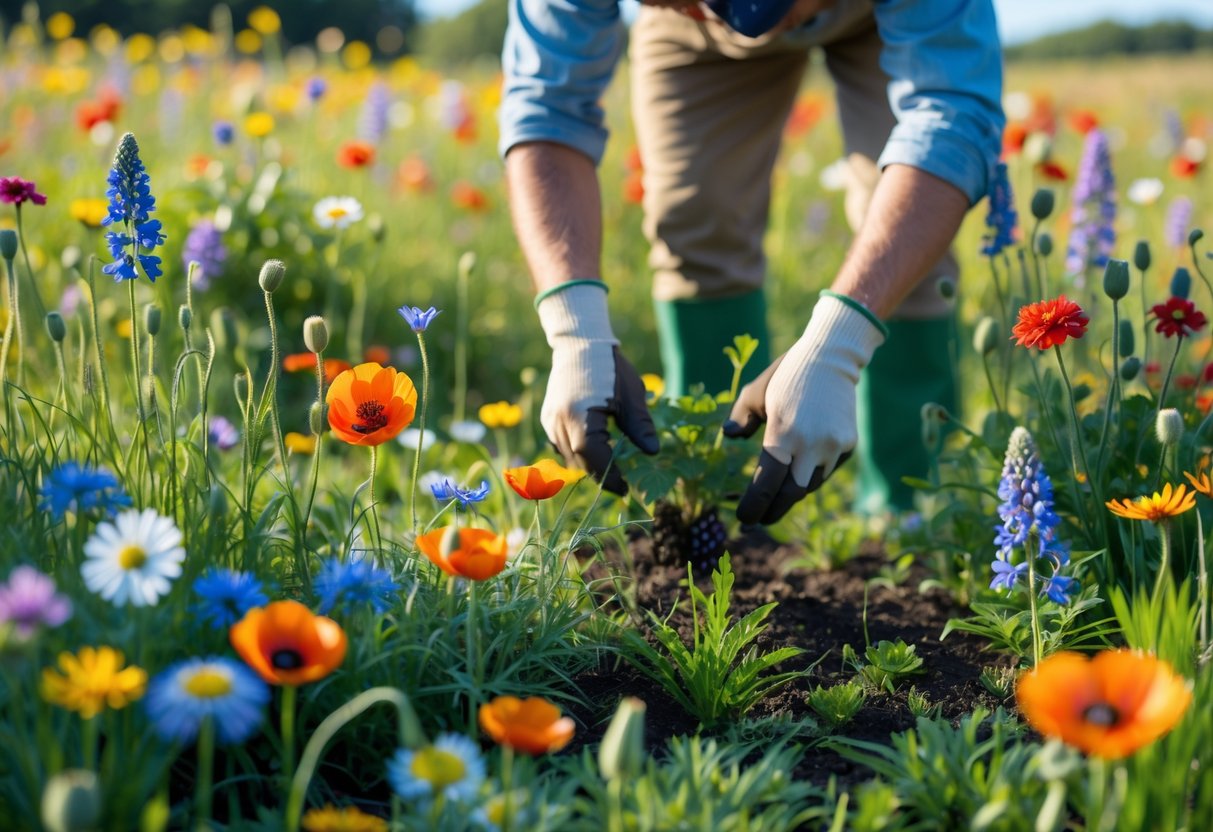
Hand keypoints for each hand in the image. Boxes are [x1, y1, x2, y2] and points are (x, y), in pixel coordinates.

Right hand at [538, 284, 659, 493]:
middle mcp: (559, 422)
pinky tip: (596, 447)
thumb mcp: (631, 396)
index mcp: (579, 418)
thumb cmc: (610, 367)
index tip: (626, 489)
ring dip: (589, 465)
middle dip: (601, 475)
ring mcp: (550, 421)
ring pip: (569, 457)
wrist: (580, 343)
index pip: (593, 460)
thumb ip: (640, 427)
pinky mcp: (547, 418)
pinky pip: (561, 445)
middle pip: (580, 463)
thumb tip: (653, 452)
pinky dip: (578, 452)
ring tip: (612, 466)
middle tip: (624, 482)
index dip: (610, 478)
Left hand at [723, 293, 885, 523]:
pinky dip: (808, 477)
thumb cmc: (785, 377)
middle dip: (771, 511)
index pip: (766, 484)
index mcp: (783, 433)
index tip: (743, 518)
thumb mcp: (754, 393)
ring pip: (808, 486)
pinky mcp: (847, 445)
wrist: (831, 358)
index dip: (753, 506)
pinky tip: (795, 475)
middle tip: (756, 521)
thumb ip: (739, 419)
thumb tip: (729, 438)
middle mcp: (811, 445)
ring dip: (789, 495)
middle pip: (789, 495)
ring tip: (773, 498)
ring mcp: (833, 447)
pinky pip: (824, 471)